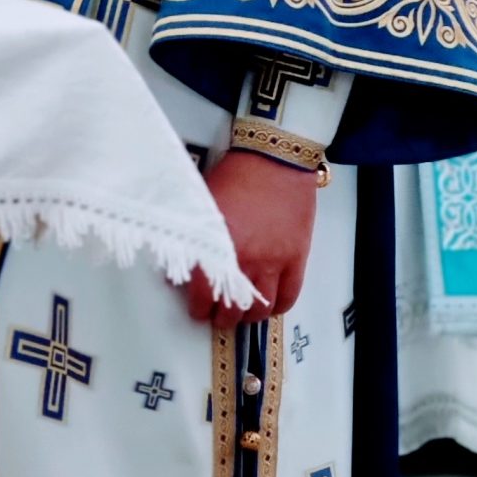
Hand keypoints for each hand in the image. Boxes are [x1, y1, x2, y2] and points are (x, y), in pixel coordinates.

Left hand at [185, 150, 316, 326]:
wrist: (274, 158)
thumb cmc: (237, 173)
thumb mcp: (202, 203)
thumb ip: (191, 235)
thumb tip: (180, 258)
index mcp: (217, 247)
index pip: (201, 296)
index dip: (197, 308)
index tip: (196, 308)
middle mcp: (245, 261)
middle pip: (231, 310)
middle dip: (221, 318)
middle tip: (217, 316)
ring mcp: (274, 262)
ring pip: (260, 309)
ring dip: (248, 317)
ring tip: (241, 313)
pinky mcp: (296, 258)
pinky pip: (288, 296)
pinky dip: (278, 307)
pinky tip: (269, 305)